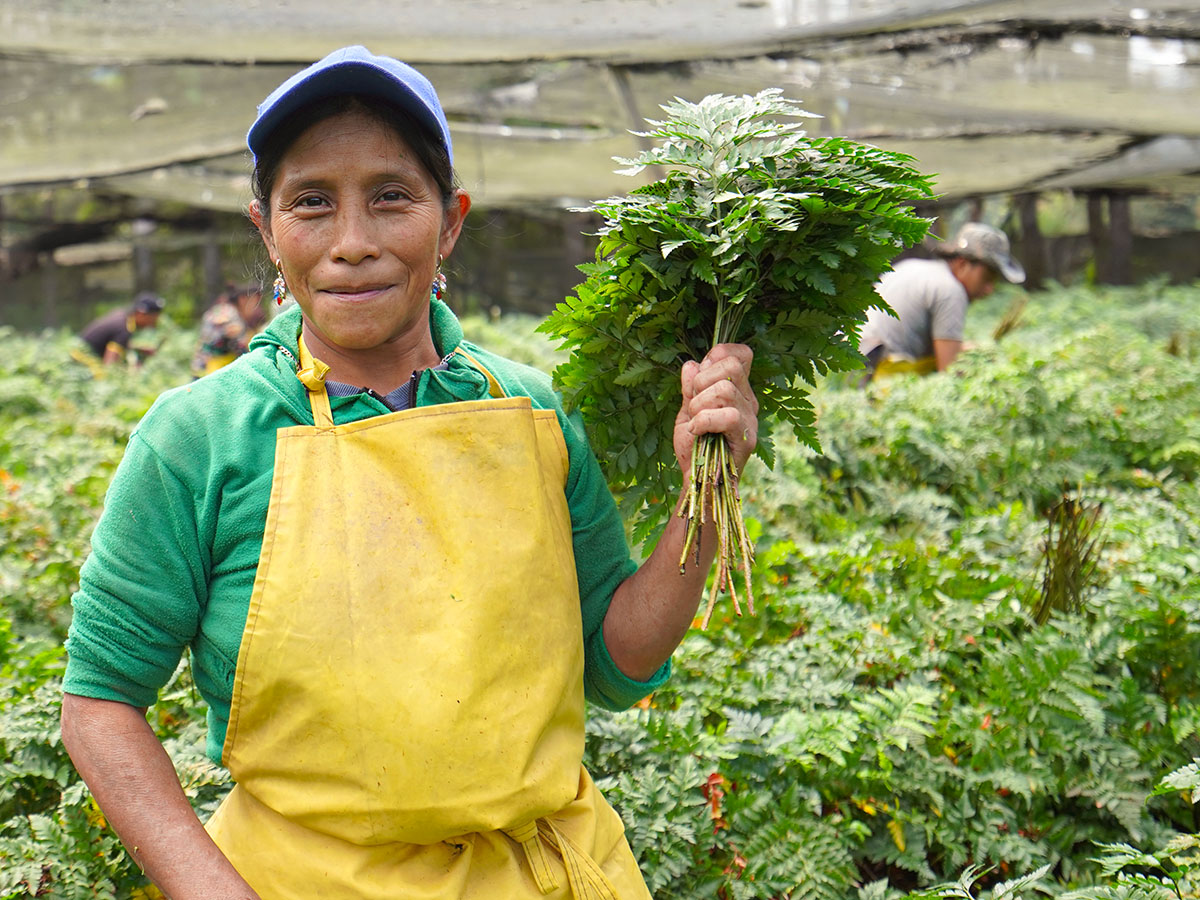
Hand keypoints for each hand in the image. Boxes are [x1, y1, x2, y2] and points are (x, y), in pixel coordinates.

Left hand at [673, 344, 758, 474]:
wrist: (697, 482)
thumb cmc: (695, 447)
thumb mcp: (687, 411)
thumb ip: (690, 388)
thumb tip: (691, 364)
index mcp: (737, 389)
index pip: (739, 353)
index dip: (717, 355)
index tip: (699, 378)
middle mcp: (749, 400)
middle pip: (730, 366)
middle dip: (701, 382)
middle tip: (693, 405)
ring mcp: (750, 419)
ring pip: (725, 389)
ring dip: (699, 404)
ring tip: (694, 422)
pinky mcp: (747, 439)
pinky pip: (728, 415)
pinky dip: (703, 420)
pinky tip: (696, 431)